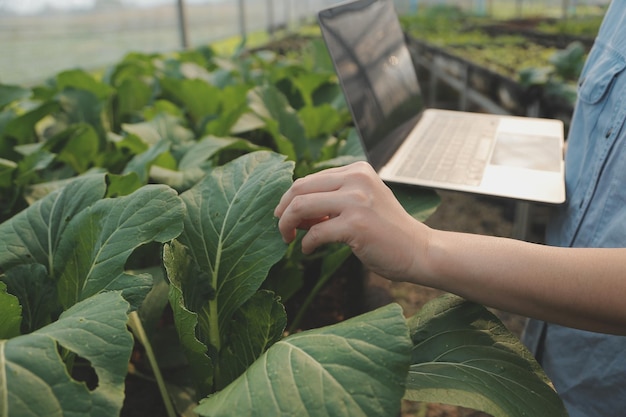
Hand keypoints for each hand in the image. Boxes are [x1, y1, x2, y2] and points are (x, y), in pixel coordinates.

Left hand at [274, 162, 429, 280]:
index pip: (310, 178)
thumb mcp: (362, 202)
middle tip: (281, 227)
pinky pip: (315, 233)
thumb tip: (292, 208)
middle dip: (283, 209)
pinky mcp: (356, 225)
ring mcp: (357, 201)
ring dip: (287, 225)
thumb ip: (334, 198)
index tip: (287, 215)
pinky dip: (306, 244)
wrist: (418, 251)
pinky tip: (308, 250)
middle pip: (300, 188)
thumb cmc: (387, 231)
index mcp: (358, 170)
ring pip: (301, 206)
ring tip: (287, 238)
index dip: (292, 198)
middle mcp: (357, 180)